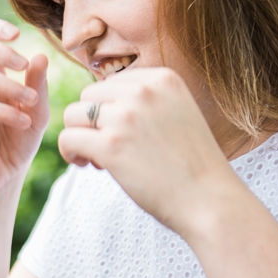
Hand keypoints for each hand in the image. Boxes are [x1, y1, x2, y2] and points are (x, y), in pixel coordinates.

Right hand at [0, 18, 49, 197]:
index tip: (18, 34)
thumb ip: (38, 84)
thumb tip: (41, 55)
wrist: (2, 178)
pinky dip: (3, 111)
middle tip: (23, 64)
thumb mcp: (36, 110)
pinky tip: (23, 122)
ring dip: (7, 85)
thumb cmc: (16, 141)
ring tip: (30, 101)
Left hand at [59, 67, 233, 232]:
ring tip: (98, 158)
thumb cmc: (191, 164)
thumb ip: (143, 103)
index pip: (110, 83)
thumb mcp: (176, 114)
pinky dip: (69, 152)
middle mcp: (143, 91)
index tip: (122, 132)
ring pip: (72, 115)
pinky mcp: (110, 145)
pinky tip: (86, 164)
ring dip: (79, 136)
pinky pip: (68, 138)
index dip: (108, 109)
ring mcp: (125, 117)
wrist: (209, 199)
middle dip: (91, 122)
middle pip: (87, 96)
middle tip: (109, 148)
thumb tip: (96, 105)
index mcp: (162, 78)